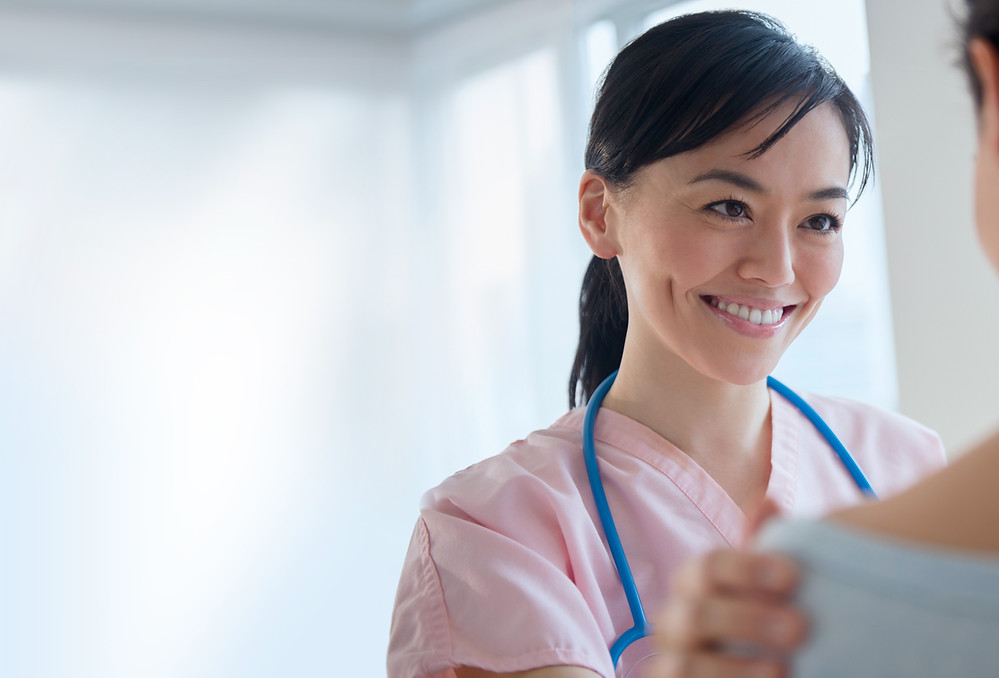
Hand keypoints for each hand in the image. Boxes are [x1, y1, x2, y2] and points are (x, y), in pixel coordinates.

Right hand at [648, 549, 806, 677]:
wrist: (758, 665)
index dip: (746, 569)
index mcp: (694, 585)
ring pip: (683, 666)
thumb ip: (766, 552)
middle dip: (746, 620)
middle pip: (695, 614)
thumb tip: (769, 503)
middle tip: (800, 628)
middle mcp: (675, 622)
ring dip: (733, 668)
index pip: (708, 567)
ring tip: (783, 670)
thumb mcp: (767, 589)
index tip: (792, 576)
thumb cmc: (765, 623)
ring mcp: (672, 663)